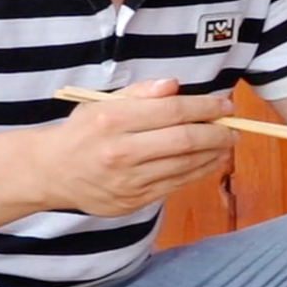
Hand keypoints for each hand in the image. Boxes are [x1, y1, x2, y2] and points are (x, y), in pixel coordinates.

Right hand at [38, 78, 236, 216]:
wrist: (50, 171)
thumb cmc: (83, 131)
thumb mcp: (104, 103)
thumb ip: (141, 93)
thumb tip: (174, 85)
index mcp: (112, 120)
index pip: (172, 111)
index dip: (205, 107)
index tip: (225, 104)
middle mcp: (120, 152)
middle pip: (184, 140)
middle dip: (217, 133)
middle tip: (235, 127)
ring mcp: (126, 180)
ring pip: (184, 166)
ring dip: (214, 154)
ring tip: (227, 143)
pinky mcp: (132, 201)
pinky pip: (175, 185)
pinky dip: (198, 172)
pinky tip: (210, 161)